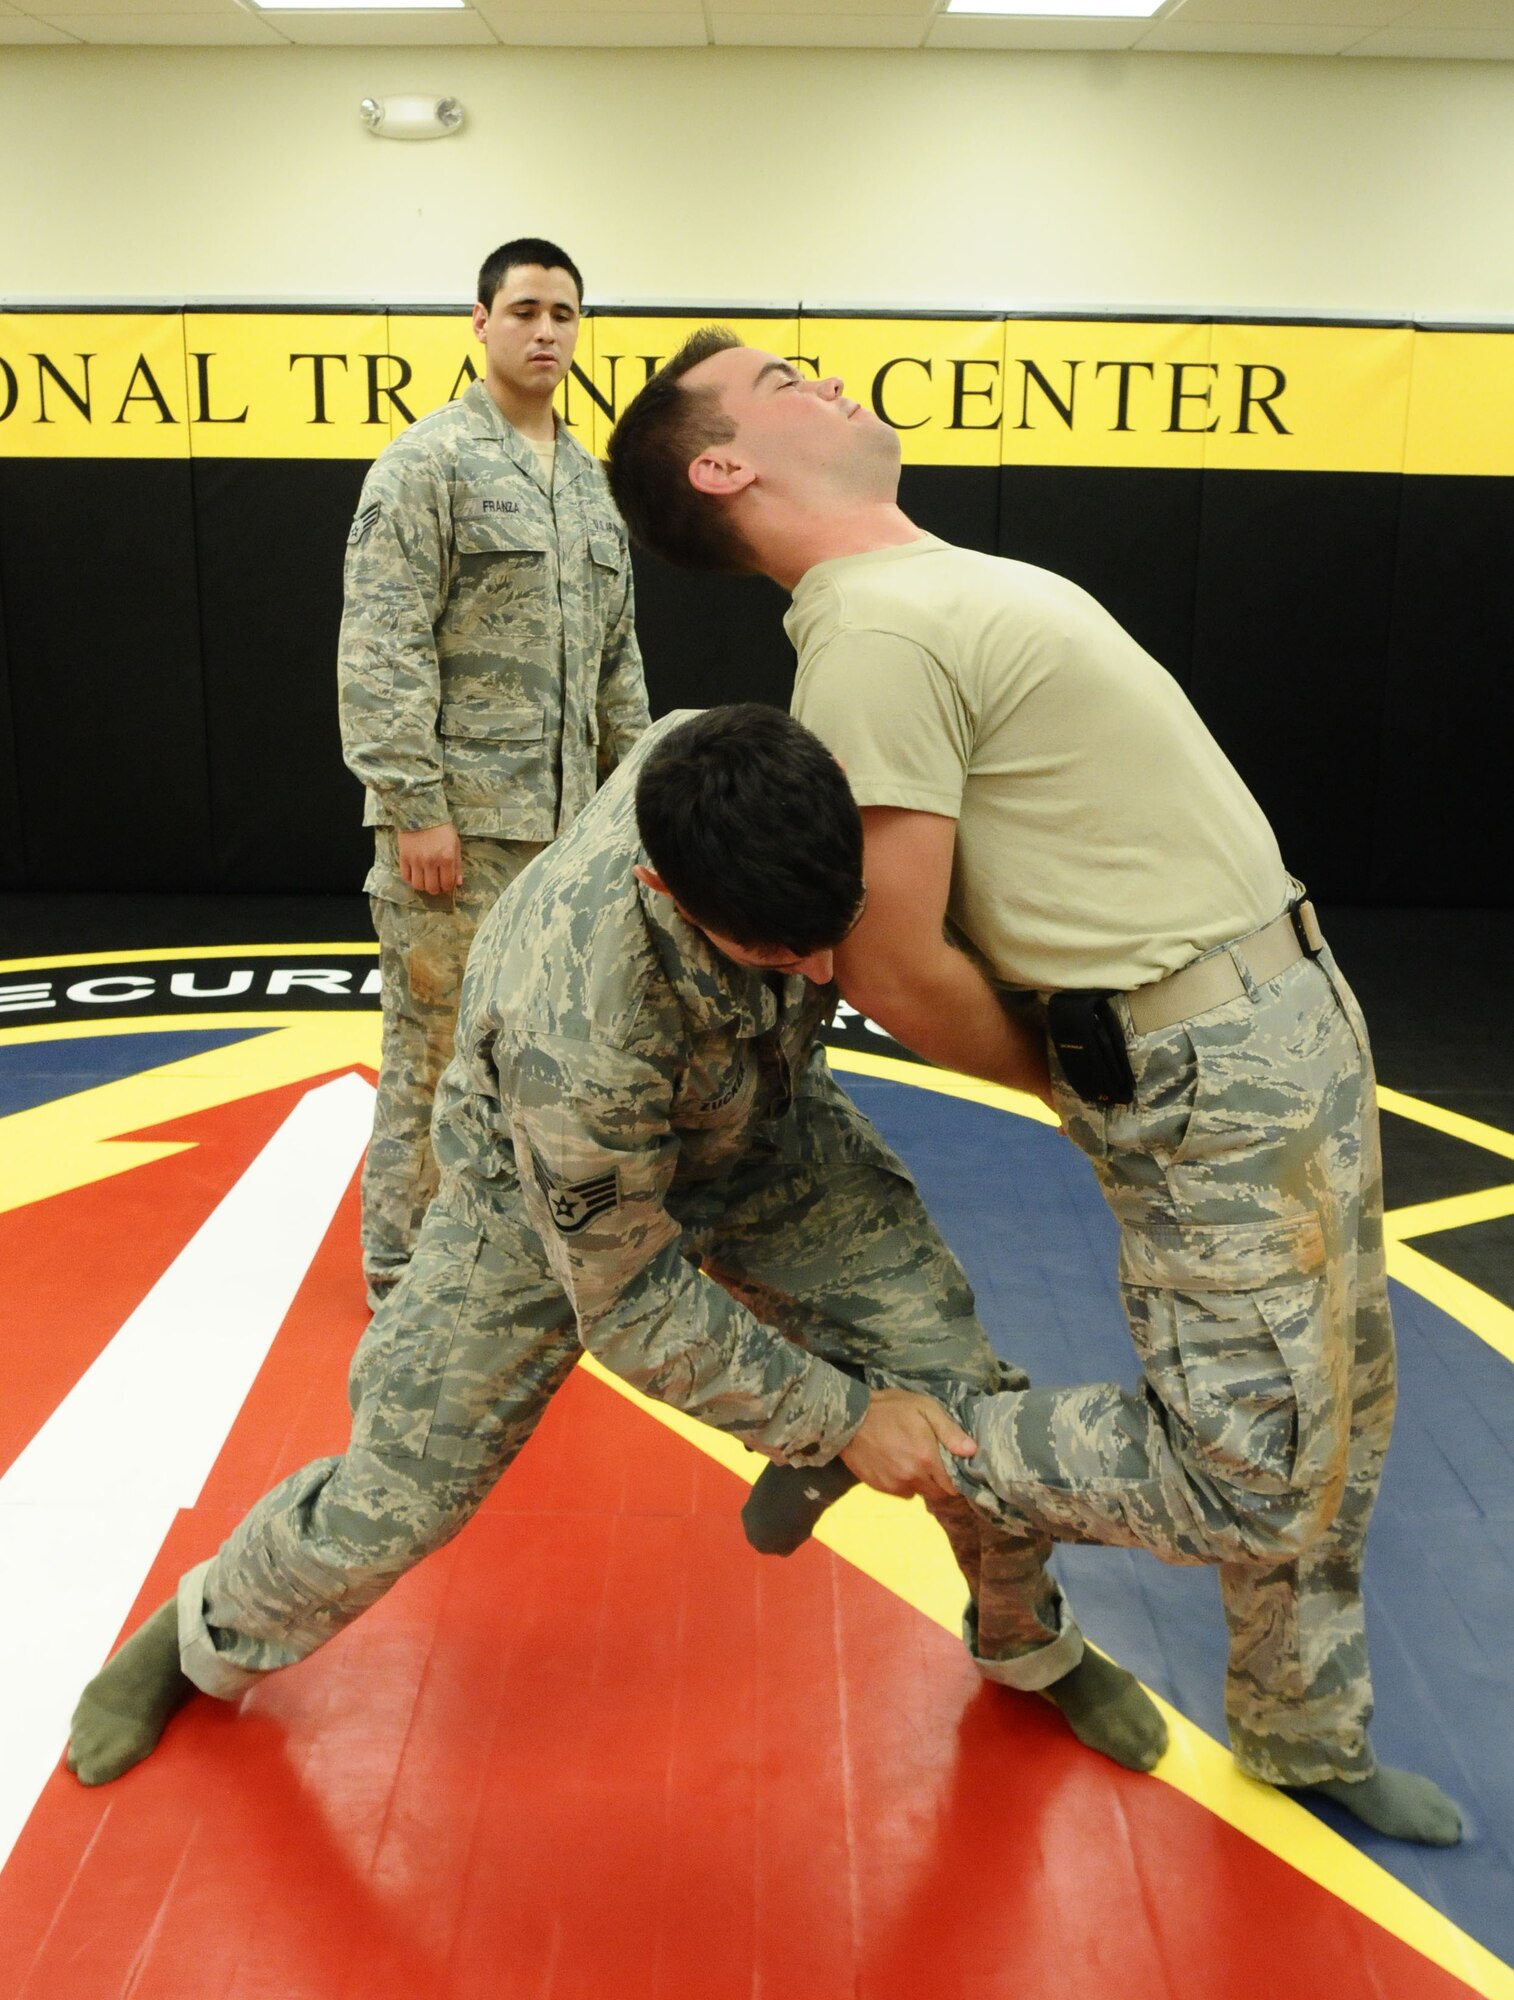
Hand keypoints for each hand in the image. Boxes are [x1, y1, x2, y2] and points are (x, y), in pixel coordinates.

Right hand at [397, 823, 462, 896]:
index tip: (446, 885)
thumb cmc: (441, 828)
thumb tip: (458, 883)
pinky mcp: (404, 857)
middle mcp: (431, 861)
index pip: (447, 883)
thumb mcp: (455, 844)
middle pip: (432, 887)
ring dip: (423, 886)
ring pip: (418, 885)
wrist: (420, 812)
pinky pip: (405, 877)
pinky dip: (410, 880)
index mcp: (446, 858)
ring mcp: (416, 860)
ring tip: (425, 880)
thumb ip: (457, 865)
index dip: (447, 887)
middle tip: (435, 884)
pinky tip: (415, 875)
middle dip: (435, 889)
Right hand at [839, 1387, 975, 1499]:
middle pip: (937, 1493)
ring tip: (914, 1462)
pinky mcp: (880, 1487)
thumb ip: (949, 1431)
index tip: (953, 1468)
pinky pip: (901, 1491)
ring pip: (918, 1493)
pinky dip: (904, 1482)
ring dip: (921, 1482)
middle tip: (934, 1463)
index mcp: (927, 1459)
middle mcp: (912, 1477)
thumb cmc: (890, 1408)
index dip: (956, 1479)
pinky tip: (897, 1464)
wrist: (849, 1418)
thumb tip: (972, 1451)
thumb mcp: (924, 1408)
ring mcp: (894, 1485)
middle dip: (940, 1482)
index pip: (952, 1486)